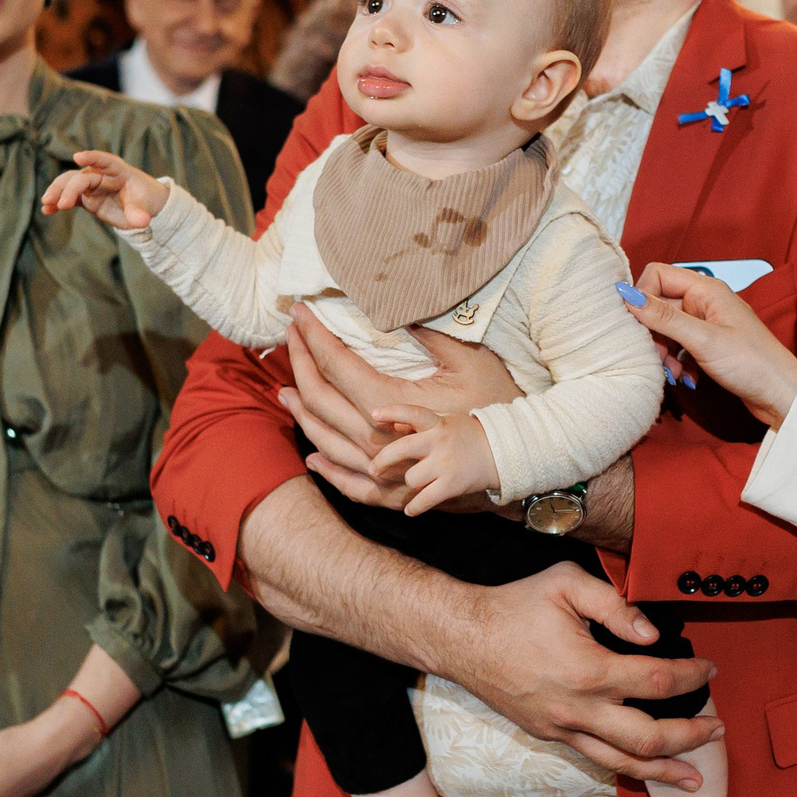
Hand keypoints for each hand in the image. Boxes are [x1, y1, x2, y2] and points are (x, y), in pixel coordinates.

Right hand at [40, 149, 167, 229]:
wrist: (142, 206)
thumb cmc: (144, 200)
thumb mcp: (145, 207)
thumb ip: (140, 213)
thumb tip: (142, 222)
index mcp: (119, 171)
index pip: (105, 161)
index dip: (92, 157)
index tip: (78, 157)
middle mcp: (101, 176)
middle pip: (82, 177)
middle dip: (69, 188)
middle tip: (61, 203)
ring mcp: (91, 187)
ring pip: (70, 184)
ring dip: (57, 192)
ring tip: (46, 204)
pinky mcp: (85, 198)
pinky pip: (69, 198)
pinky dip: (57, 203)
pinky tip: (46, 211)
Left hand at [282, 306, 520, 511]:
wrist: (512, 457)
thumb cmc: (495, 404)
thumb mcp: (469, 359)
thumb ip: (432, 334)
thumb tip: (400, 308)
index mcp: (389, 402)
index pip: (336, 364)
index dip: (313, 336)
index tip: (298, 314)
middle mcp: (376, 437)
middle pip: (321, 398)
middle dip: (299, 364)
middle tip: (289, 337)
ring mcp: (382, 467)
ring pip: (324, 438)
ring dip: (301, 411)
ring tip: (285, 390)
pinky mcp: (391, 488)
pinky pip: (347, 481)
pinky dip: (325, 467)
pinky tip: (311, 455)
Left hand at [371, 408, 499, 515]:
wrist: (503, 453)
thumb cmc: (470, 435)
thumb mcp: (448, 421)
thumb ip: (422, 423)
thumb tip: (394, 426)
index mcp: (438, 423)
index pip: (413, 412)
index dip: (392, 411)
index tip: (374, 413)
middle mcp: (440, 442)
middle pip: (401, 449)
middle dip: (382, 460)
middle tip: (374, 468)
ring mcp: (445, 464)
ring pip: (411, 477)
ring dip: (410, 483)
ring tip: (415, 483)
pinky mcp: (452, 484)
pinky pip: (424, 499)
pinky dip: (414, 507)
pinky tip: (410, 509)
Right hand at [450, 561, 719, 790]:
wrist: (463, 639)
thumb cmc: (515, 607)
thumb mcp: (566, 584)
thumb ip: (614, 605)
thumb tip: (652, 634)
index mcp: (588, 670)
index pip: (656, 681)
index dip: (691, 676)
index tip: (709, 668)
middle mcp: (578, 708)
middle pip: (648, 738)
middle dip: (691, 736)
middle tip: (718, 728)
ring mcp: (563, 728)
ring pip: (622, 762)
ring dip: (663, 769)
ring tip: (694, 776)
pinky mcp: (551, 735)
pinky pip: (596, 757)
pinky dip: (627, 766)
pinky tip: (646, 767)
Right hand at [623, 266, 796, 429]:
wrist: (780, 395)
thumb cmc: (754, 364)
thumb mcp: (703, 340)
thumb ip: (664, 318)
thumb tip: (627, 295)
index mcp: (706, 289)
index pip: (658, 274)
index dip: (642, 296)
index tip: (637, 325)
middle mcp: (705, 301)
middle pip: (659, 304)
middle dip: (652, 332)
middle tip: (656, 356)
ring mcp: (706, 323)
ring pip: (666, 328)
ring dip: (663, 351)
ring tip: (674, 372)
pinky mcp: (708, 345)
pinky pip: (678, 346)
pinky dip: (677, 362)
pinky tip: (687, 378)